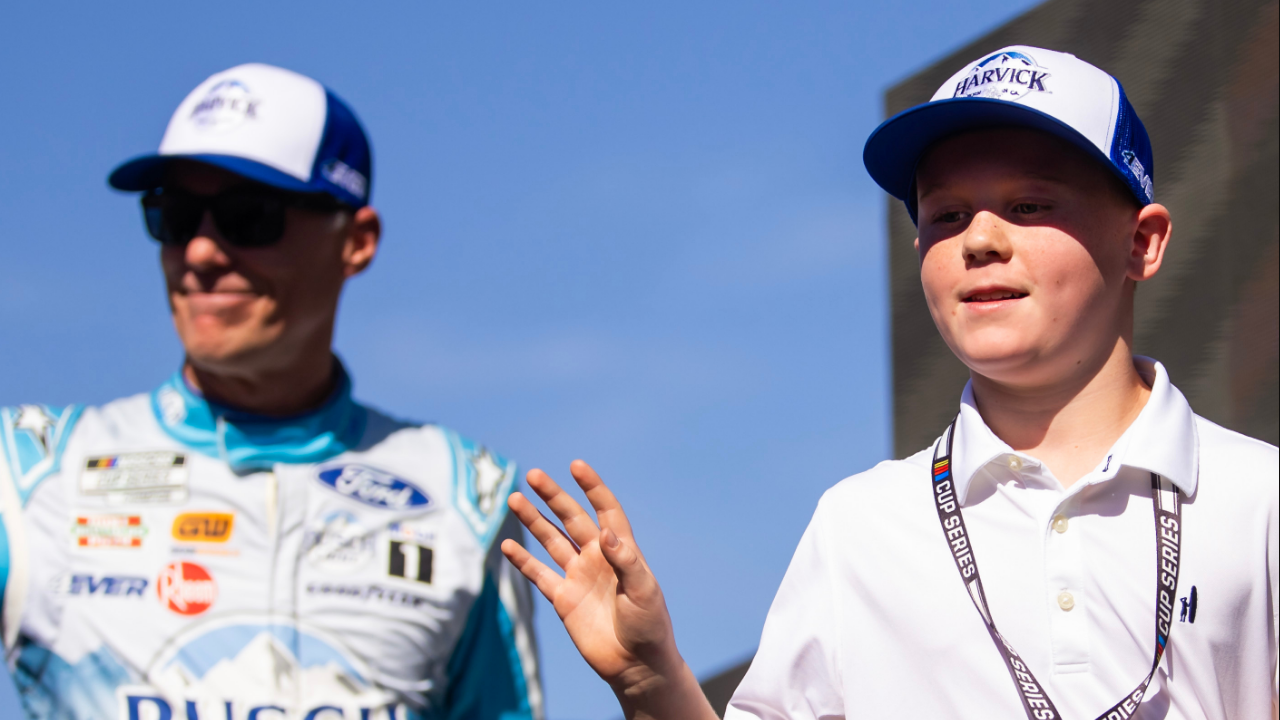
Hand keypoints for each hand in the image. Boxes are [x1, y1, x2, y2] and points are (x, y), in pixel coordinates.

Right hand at [501, 460, 716, 719]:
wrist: (636, 664)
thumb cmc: (649, 625)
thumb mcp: (643, 590)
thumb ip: (624, 560)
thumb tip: (604, 531)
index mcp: (620, 550)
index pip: (606, 510)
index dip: (593, 487)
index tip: (576, 466)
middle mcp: (597, 557)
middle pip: (571, 518)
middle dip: (553, 496)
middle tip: (532, 474)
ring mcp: (578, 576)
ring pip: (551, 540)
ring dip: (533, 520)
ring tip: (514, 499)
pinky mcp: (563, 598)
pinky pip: (539, 574)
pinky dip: (523, 560)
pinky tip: (507, 545)